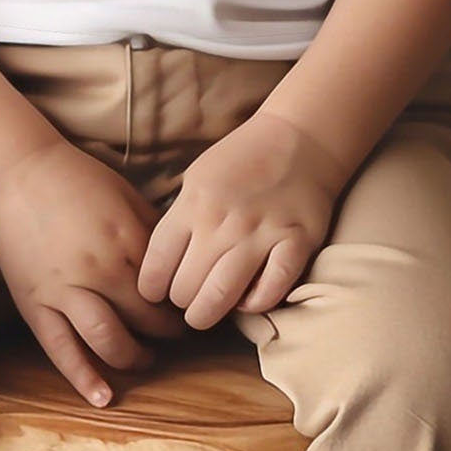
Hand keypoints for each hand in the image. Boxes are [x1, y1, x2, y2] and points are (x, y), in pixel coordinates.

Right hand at [0, 138, 187, 407]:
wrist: (17, 175)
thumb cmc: (77, 179)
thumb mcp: (126, 195)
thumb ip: (153, 230)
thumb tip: (182, 261)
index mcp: (128, 241)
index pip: (169, 289)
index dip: (185, 303)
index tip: (193, 307)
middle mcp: (101, 271)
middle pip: (146, 320)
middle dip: (168, 333)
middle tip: (177, 335)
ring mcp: (66, 291)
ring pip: (109, 341)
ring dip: (134, 357)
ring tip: (146, 358)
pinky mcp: (37, 305)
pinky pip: (61, 350)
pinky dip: (83, 378)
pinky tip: (104, 398)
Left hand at [135, 107, 347, 329]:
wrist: (299, 138)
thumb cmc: (242, 159)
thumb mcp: (197, 178)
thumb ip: (181, 218)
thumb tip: (162, 266)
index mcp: (193, 203)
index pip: (157, 265)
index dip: (151, 289)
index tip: (156, 293)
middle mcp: (223, 221)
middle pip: (185, 289)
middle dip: (180, 303)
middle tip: (185, 301)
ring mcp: (261, 234)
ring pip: (221, 298)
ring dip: (208, 313)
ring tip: (205, 312)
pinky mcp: (297, 243)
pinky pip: (269, 292)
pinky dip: (255, 304)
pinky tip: (247, 300)